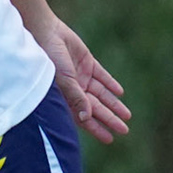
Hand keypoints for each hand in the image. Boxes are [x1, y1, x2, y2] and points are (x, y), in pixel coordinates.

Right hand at [34, 16, 129, 144]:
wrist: (46, 33)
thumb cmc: (48, 59)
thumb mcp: (64, 80)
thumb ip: (76, 97)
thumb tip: (87, 117)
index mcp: (65, 97)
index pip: (84, 117)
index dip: (96, 128)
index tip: (110, 138)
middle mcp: (74, 89)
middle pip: (96, 107)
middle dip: (109, 118)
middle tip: (124, 130)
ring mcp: (81, 76)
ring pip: (101, 94)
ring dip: (113, 104)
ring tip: (126, 115)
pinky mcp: (87, 62)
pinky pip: (101, 76)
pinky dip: (110, 84)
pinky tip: (120, 93)